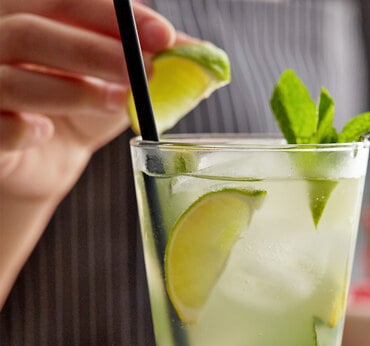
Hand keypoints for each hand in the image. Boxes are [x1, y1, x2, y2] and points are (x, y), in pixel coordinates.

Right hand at [0, 0, 175, 203]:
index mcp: (29, 15)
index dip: (115, 17)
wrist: (45, 157)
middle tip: (142, 72)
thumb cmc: (80, 107)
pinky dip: (22, 130)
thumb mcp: (118, 78)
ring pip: (12, 79)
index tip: (163, 37)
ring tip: (118, 104)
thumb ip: (150, 60)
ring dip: (73, 92)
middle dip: (93, 51)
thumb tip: (202, 54)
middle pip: (31, 32)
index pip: (65, 0)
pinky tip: (45, 131)